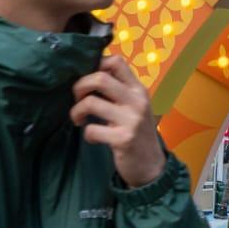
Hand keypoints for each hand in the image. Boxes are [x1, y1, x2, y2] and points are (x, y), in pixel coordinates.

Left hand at [73, 53, 166, 187]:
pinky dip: (87, 134)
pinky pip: (92, 130)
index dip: (96, 65)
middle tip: (77, 98)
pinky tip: (93, 138)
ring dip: (76, 111)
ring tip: (79, 119)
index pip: (116, 62)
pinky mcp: (123, 139)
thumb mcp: (134, 107)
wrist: (151, 166)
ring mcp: (131, 120)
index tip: (89, 80)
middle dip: (79, 86)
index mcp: (139, 89)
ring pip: (91, 103)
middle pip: (100, 77)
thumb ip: (118, 92)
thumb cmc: (137, 133)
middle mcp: (137, 101)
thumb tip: (88, 76)